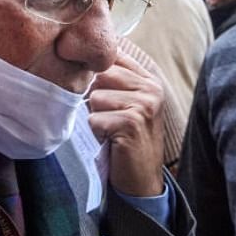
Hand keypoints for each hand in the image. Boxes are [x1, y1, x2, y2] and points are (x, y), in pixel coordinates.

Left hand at [87, 49, 164, 196]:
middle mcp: (151, 89)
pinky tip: (111, 140)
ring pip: (96, 97)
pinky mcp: (132, 123)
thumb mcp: (127, 104)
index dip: (96, 71)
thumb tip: (84, 58)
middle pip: (101, 75)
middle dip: (96, 97)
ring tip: (111, 130)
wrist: (142, 179)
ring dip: (97, 117)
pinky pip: (95, 119)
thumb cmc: (127, 139)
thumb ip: (114, 81)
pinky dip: (97, 132)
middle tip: (109, 118)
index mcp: (149, 80)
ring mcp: (144, 105)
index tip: (98, 91)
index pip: (114, 56)